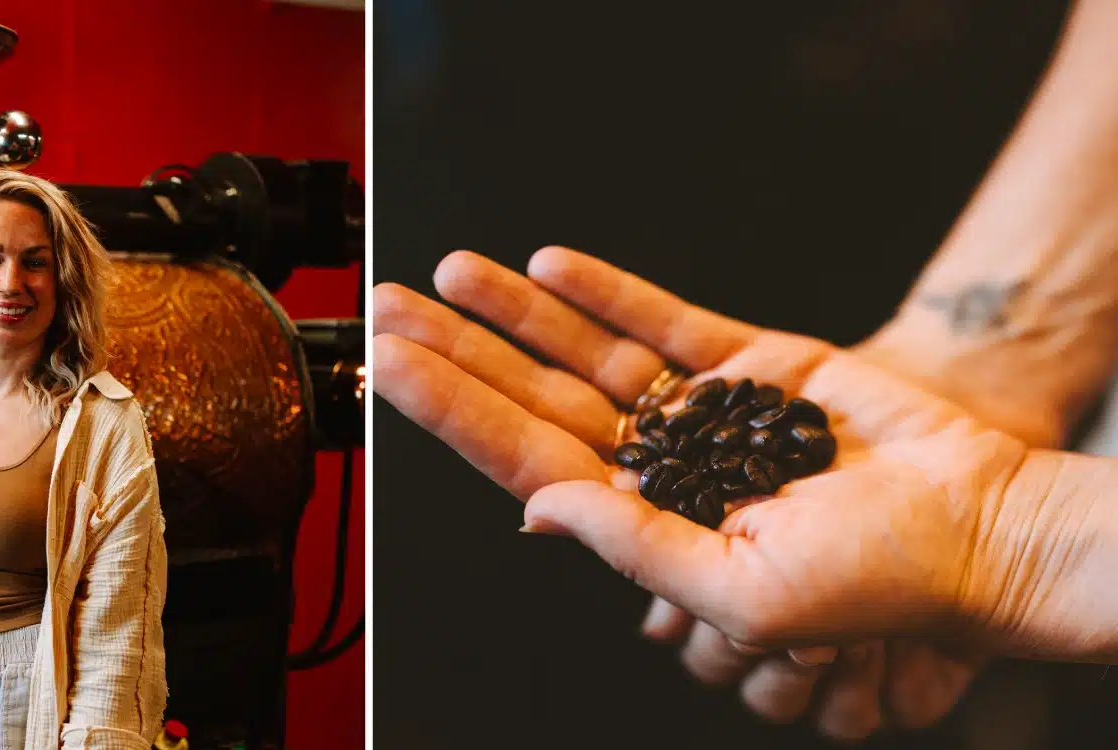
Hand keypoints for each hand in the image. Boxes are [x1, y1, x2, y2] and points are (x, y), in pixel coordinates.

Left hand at [373, 247, 1043, 736]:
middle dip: (461, 354)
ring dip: (520, 313)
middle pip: (536, 399)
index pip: (525, 462)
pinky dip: (609, 292)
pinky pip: (664, 319)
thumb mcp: (741, 591)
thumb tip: (537, 510)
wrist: (982, 526)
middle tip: (389, 311)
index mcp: (649, 525)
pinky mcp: (752, 359)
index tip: (394, 373)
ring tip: (452, 273)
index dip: (454, 416)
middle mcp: (663, 465)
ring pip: (588, 353)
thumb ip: (632, 545)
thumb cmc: (877, 584)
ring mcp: (703, 410)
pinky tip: (550, 269)